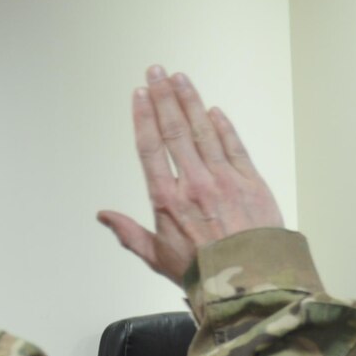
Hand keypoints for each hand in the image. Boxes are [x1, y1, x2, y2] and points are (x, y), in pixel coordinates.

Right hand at [98, 67, 283, 282]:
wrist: (248, 284)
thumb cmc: (204, 274)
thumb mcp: (158, 258)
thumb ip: (129, 233)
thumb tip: (104, 216)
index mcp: (168, 200)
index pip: (150, 148)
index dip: (143, 117)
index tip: (139, 95)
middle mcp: (194, 183)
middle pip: (175, 130)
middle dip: (164, 97)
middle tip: (156, 72)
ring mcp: (224, 179)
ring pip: (203, 131)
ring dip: (191, 101)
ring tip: (181, 78)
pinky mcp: (251, 182)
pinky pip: (234, 146)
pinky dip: (224, 126)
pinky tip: (214, 110)